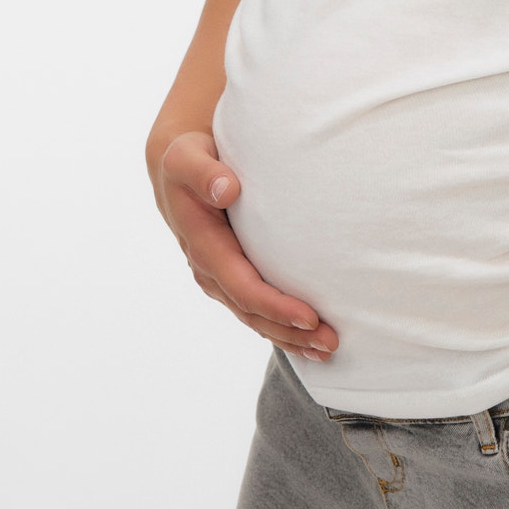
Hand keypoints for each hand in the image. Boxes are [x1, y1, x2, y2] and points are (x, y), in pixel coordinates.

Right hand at [149, 129, 338, 363]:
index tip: (310, 317)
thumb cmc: (188, 159)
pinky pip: (254, 307)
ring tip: (327, 350)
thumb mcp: (187, 158)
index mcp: (203, 245)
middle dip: (290, 331)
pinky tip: (307, 338)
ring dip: (289, 336)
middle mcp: (210, 269)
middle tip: (331, 343)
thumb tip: (227, 189)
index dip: (275, 306)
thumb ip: (204, 173)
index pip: (243, 286)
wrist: (176, 167)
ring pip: (254, 317)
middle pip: (252, 312)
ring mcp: (219, 276)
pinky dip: (280, 325)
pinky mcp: (230, 274)